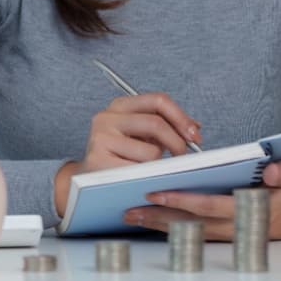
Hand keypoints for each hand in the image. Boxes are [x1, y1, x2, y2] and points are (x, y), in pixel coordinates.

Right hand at [54, 93, 201, 217]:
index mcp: (120, 106)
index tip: (194, 134)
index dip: (181, 117)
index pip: (158, 100)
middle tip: (184, 156)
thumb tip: (195, 127)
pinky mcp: (98, 161)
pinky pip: (139, 171)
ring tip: (149, 169)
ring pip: (150, 152)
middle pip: (156, 124)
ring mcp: (100, 139)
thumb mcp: (140, 135)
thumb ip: (165, 127)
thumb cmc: (118, 156)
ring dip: (158, 165)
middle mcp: (107, 117)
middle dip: (178, 142)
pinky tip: (140, 179)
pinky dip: (146, 178)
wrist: (85, 180)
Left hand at [122, 160, 280, 240]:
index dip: (181, 200)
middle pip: (191, 223)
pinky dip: (174, 227)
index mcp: (251, 209)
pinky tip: (155, 221)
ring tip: (133, 217)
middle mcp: (237, 225)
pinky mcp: (229, 231)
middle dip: (159, 218)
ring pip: (190, 230)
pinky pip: (197, 231)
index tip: (156, 193)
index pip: (209, 205)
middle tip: (130, 211)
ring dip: (162, 225)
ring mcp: (232, 231)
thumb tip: (271, 170)